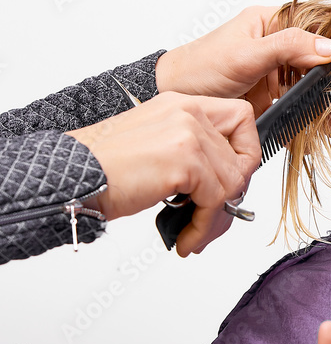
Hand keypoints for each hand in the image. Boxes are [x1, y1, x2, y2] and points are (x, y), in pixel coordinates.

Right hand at [66, 92, 259, 255]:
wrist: (71, 175)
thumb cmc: (105, 166)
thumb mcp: (157, 146)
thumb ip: (193, 152)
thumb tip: (226, 181)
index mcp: (183, 104)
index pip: (241, 119)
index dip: (245, 153)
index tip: (234, 180)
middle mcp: (189, 113)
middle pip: (241, 159)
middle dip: (230, 198)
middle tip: (212, 219)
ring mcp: (189, 135)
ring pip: (232, 184)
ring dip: (215, 219)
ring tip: (195, 234)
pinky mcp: (186, 161)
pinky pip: (216, 202)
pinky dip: (204, 227)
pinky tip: (186, 238)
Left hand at [154, 5, 330, 135]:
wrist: (172, 99)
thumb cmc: (199, 68)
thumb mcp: (245, 55)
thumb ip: (287, 47)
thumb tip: (330, 47)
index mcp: (272, 23)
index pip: (318, 28)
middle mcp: (278, 46)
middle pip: (322, 60)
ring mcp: (276, 74)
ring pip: (314, 86)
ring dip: (330, 105)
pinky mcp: (272, 100)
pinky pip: (299, 108)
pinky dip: (313, 121)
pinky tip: (324, 132)